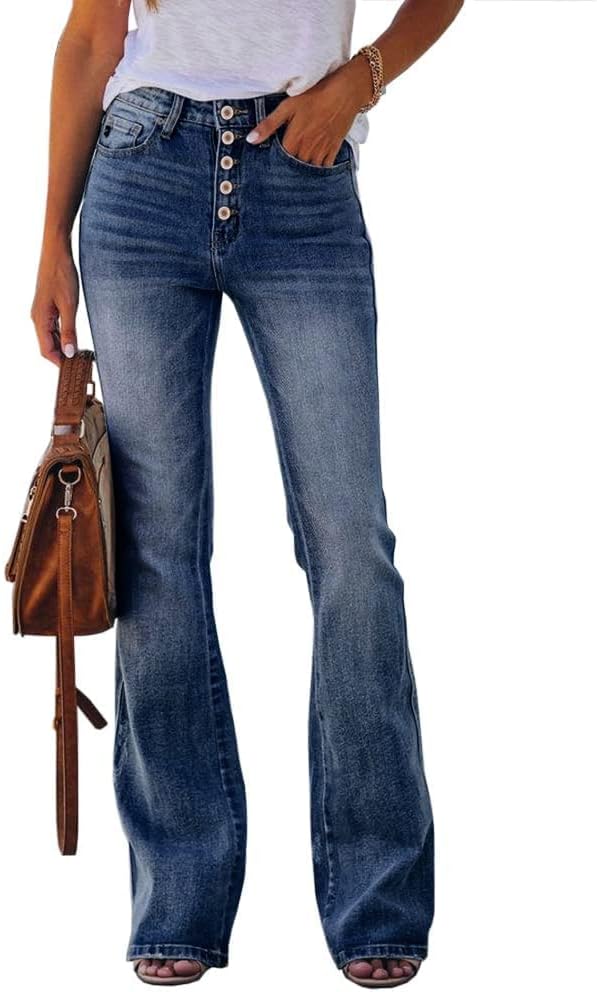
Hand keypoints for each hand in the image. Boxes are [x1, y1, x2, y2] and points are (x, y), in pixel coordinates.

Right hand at [30, 238, 78, 366]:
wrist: (57, 252)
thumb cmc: (62, 275)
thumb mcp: (69, 305)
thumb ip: (69, 330)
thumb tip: (68, 353)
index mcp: (40, 320)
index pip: (46, 351)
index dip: (59, 363)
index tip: (73, 371)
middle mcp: (38, 318)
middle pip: (48, 346)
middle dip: (62, 357)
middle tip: (80, 365)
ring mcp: (42, 312)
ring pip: (51, 337)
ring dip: (63, 347)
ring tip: (79, 355)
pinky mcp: (48, 306)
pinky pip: (54, 327)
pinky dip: (63, 336)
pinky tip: (74, 339)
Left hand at [246, 55, 372, 166]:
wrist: (346, 92)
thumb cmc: (315, 95)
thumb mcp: (288, 106)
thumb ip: (269, 125)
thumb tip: (251, 140)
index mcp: (294, 141)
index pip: (280, 161)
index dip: (275, 162)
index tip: (270, 163)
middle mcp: (308, 150)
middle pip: (294, 168)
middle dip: (288, 168)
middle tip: (282, 168)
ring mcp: (322, 151)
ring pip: (309, 170)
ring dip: (303, 171)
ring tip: (297, 167)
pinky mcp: (334, 149)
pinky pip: (325, 168)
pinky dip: (319, 169)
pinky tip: (313, 166)